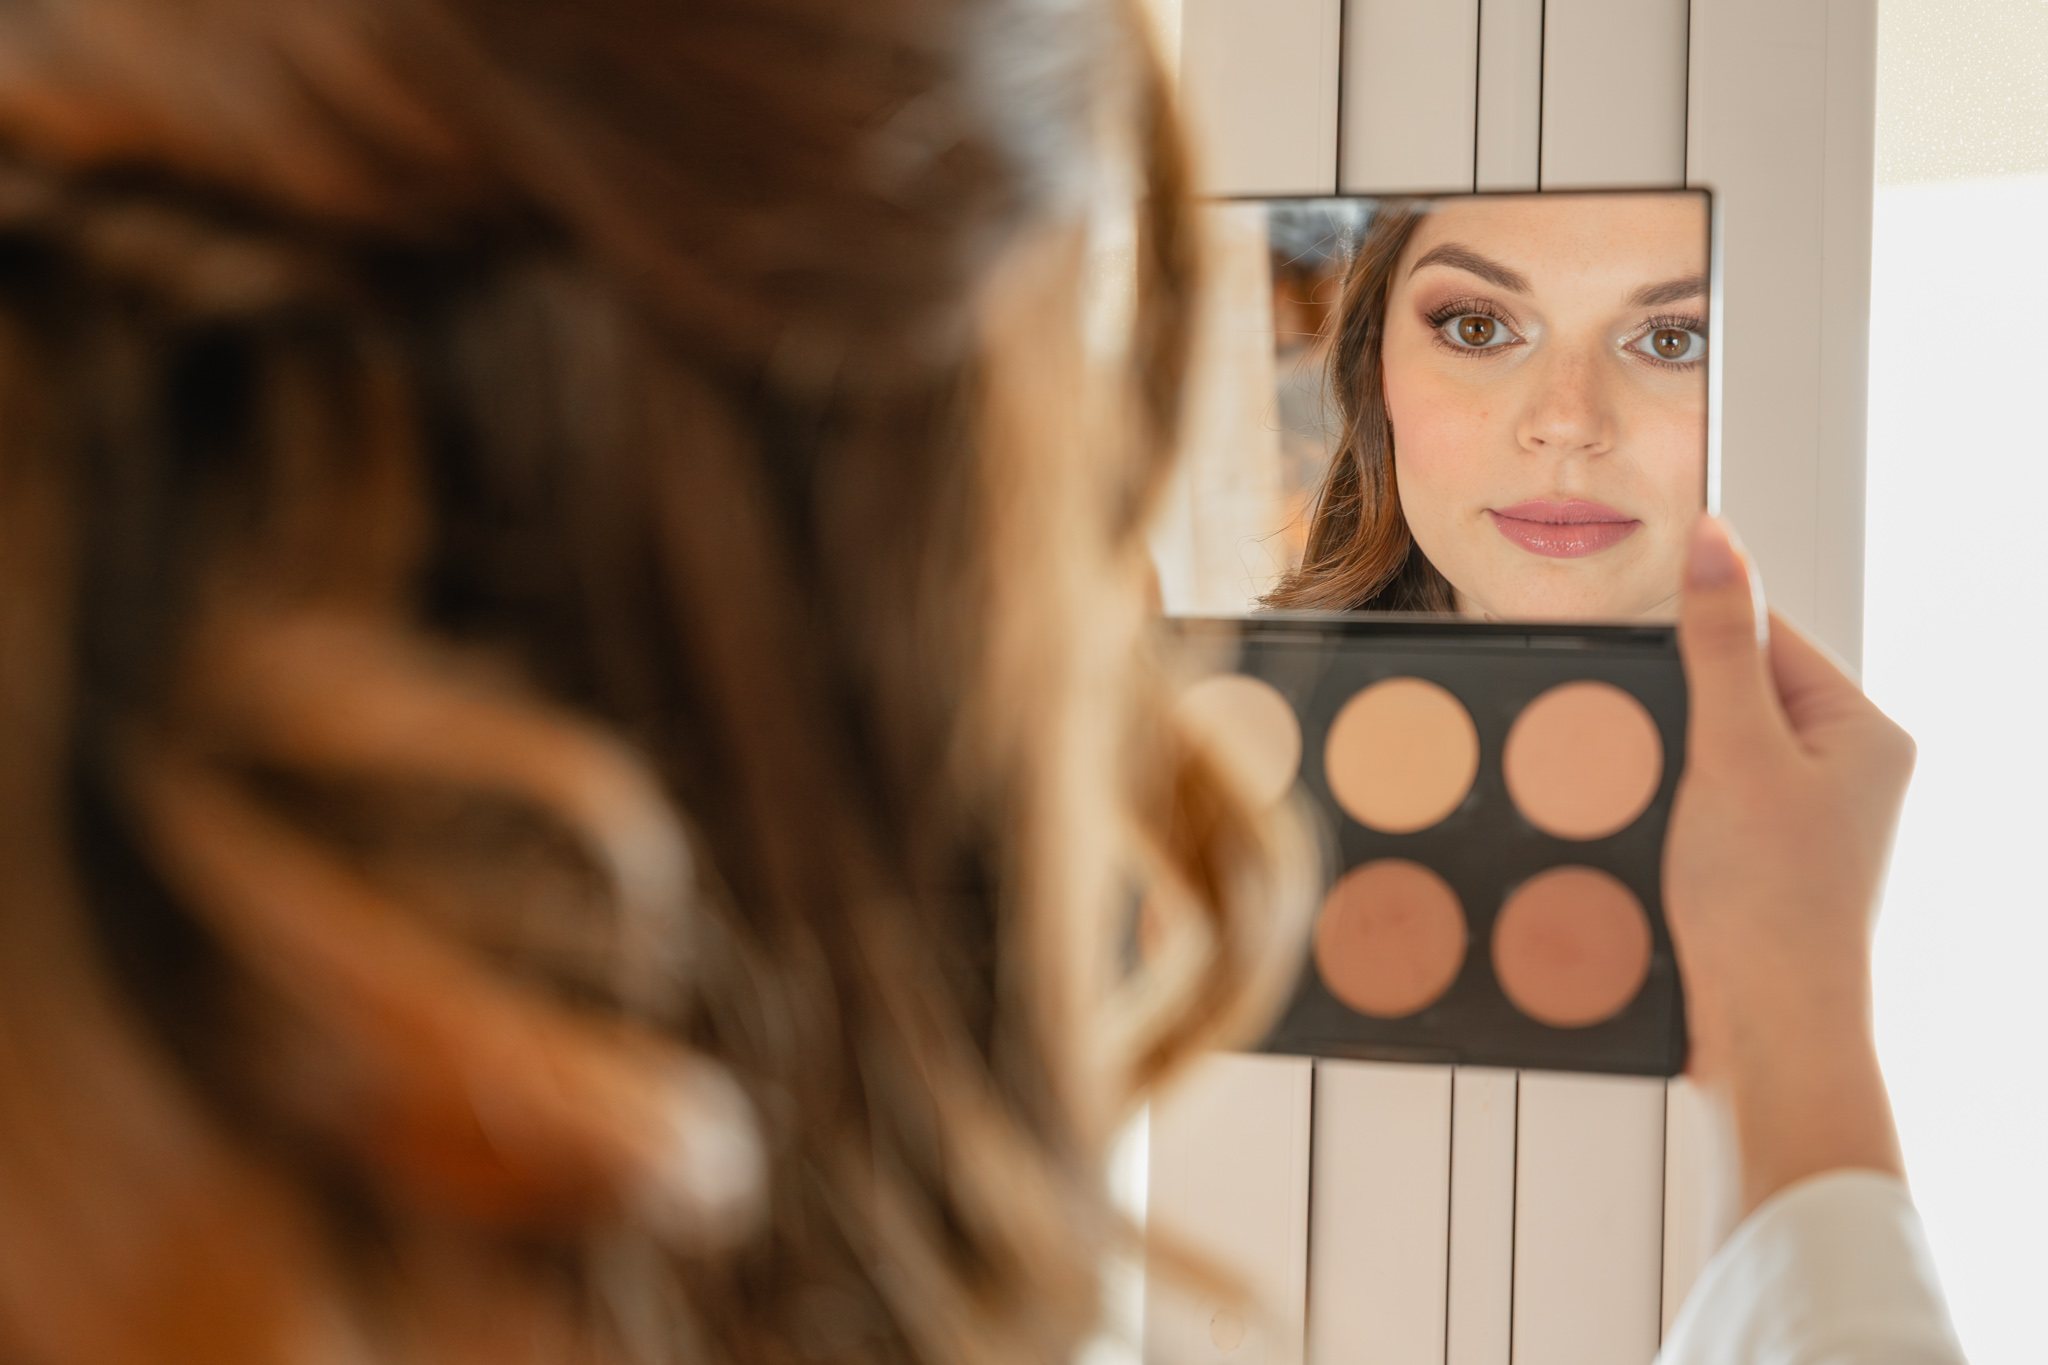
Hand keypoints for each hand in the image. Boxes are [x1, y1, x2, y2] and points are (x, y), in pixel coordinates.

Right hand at [1663, 516, 1914, 1213]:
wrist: (1766, 1035)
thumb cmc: (1772, 909)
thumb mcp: (1735, 753)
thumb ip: (1717, 644)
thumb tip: (1713, 540)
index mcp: (1863, 732)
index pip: (1766, 637)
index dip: (1693, 639)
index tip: (1632, 655)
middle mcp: (1845, 773)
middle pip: (1733, 694)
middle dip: (1672, 712)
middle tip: (1636, 740)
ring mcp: (1803, 823)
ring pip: (1708, 753)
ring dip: (1662, 767)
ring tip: (1649, 798)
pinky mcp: (1760, 866)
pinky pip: (1699, 806)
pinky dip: (1663, 810)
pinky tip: (1647, 832)